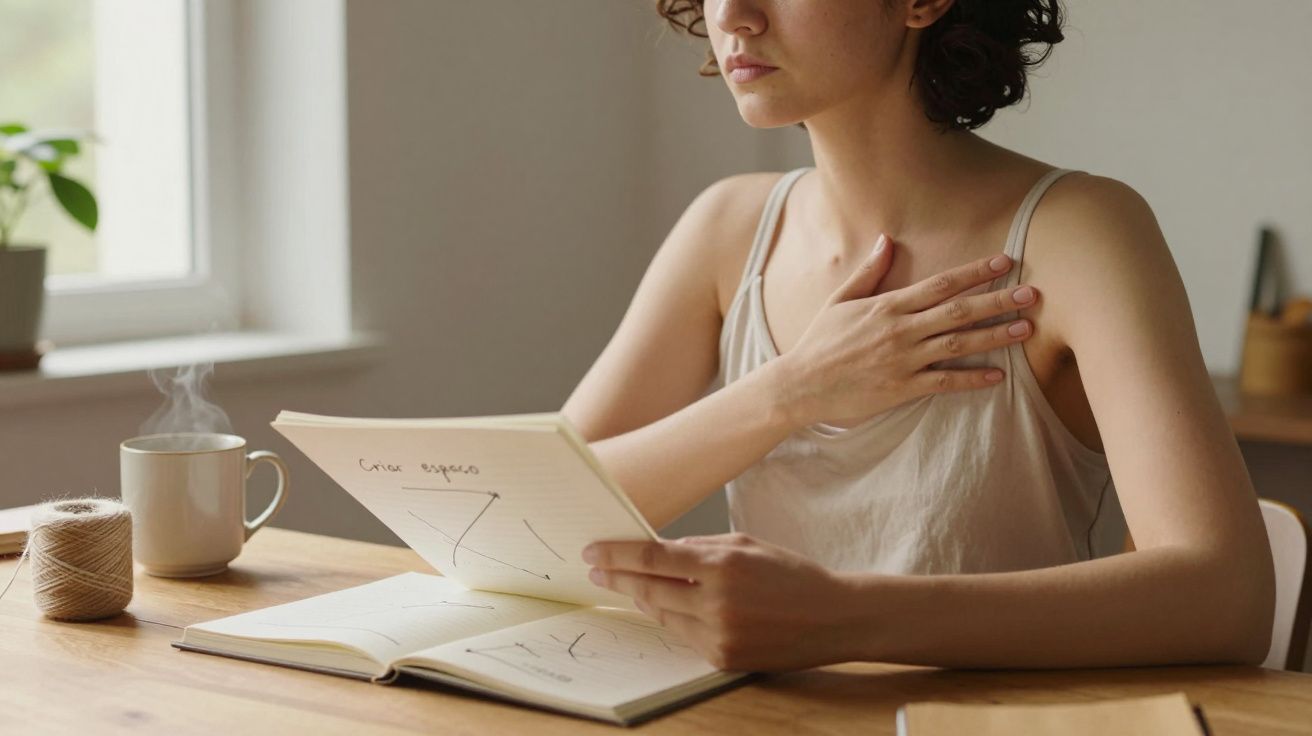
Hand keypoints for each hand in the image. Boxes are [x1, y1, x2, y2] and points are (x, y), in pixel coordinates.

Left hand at [582, 533, 858, 670]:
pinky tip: (667, 607)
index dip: (616, 555)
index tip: (592, 552)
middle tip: (597, 570)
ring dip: (643, 599)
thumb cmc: (790, 574)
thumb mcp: (746, 544)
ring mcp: (719, 635)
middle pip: (648, 590)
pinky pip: (684, 636)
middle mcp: (717, 603)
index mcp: (723, 566)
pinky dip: (673, 619)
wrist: (833, 617)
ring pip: (662, 615)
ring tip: (629, 586)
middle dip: (617, 579)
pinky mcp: (723, 658)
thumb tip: (656, 550)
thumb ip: (699, 548)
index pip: (652, 559)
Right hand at [773, 234, 1039, 427]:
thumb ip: (869, 271)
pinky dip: (972, 380)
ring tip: (1025, 329)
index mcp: (888, 305)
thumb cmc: (820, 341)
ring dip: (994, 336)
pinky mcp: (902, 388)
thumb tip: (887, 240)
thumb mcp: (841, 300)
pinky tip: (998, 376)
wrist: (800, 384)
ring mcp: (903, 360)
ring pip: (958, 345)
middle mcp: (900, 330)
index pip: (941, 283)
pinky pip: (944, 383)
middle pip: (958, 311)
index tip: (1005, 261)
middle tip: (1032, 294)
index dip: (975, 271)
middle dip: (998, 301)